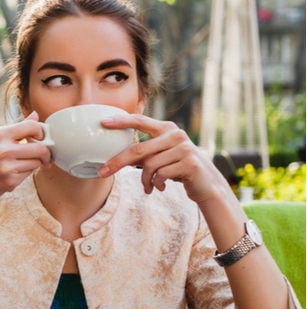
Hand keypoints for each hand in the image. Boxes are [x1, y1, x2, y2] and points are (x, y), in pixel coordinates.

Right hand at [0, 111, 51, 211]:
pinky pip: (28, 175)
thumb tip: (35, 115)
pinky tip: (11, 175)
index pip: (32, 126)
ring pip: (37, 163)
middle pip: (41, 148)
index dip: (41, 132)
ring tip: (21, 165)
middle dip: (45, 153)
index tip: (39, 138)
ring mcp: (7, 167)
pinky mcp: (10, 182)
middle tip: (43, 156)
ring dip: (34, 164)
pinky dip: (24, 174)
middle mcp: (3, 149)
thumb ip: (15, 129)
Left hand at [98, 114, 226, 203]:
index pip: (140, 121)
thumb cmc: (177, 167)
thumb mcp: (161, 155)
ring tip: (147, 187)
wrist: (206, 183)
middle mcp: (176, 135)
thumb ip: (143, 151)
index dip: (121, 121)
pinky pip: (160, 175)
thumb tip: (113, 156)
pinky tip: (160, 187)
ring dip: (144, 180)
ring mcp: (184, 148)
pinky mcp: (189, 163)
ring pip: (149, 165)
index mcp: (166, 128)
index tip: (103, 122)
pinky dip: (156, 184)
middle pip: (138, 149)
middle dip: (117, 162)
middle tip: (102, 172)